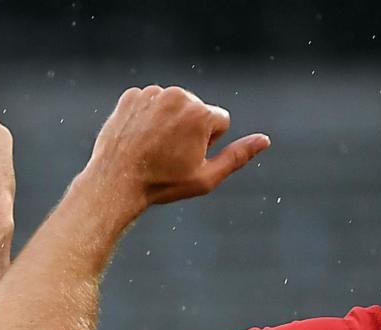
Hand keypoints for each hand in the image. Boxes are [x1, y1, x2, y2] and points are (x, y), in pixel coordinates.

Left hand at [86, 85, 269, 207]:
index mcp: (201, 113)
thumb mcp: (205, 178)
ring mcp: (152, 93)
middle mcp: (178, 96)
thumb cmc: (162, 185)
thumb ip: (237, 157)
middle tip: (167, 155)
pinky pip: (149, 104)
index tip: (187, 158)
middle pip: (196, 111)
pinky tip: (137, 139)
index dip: (207, 144)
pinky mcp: (131, 96)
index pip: (220, 122)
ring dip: (166, 123)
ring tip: (151, 148)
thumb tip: (265, 140)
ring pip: (172, 106)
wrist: (115, 183)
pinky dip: (145, 119)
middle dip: (188, 130)